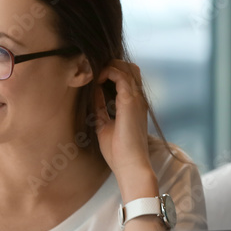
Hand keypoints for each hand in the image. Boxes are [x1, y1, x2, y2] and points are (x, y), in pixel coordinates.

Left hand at [95, 60, 153, 175]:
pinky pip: (121, 75)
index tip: (95, 78)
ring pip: (127, 67)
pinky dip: (108, 72)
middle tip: (95, 73)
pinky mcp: (131, 101)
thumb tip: (93, 92)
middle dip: (112, 65)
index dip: (111, 72)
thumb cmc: (118, 151)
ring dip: (110, 66)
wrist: (130, 165)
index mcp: (134, 105)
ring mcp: (136, 99)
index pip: (127, 78)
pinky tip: (97, 80)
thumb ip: (100, 108)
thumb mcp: (104, 124)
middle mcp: (138, 99)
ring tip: (95, 75)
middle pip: (130, 68)